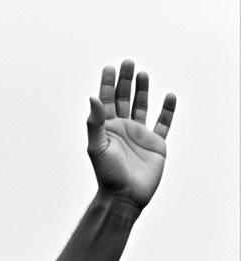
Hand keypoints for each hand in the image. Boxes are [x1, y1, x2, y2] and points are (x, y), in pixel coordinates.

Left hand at [87, 60, 175, 210]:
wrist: (124, 197)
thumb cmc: (107, 174)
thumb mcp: (97, 147)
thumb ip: (95, 123)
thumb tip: (92, 98)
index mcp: (107, 129)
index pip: (106, 102)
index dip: (107, 85)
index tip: (109, 67)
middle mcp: (123, 130)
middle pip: (124, 100)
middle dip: (125, 81)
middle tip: (128, 63)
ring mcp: (139, 136)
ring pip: (142, 107)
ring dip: (142, 91)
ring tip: (142, 74)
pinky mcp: (155, 144)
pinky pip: (163, 123)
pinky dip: (167, 110)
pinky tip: (169, 96)